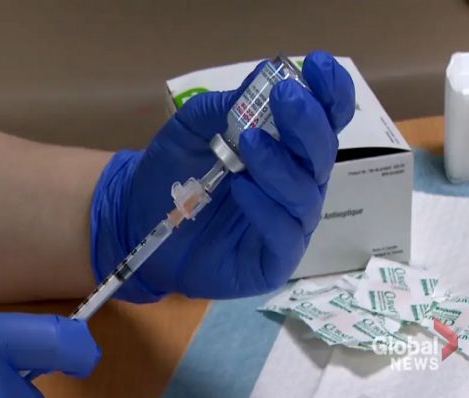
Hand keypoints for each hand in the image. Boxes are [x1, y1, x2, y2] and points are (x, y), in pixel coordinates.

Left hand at [91, 51, 354, 300]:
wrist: (138, 221)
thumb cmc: (172, 173)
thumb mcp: (193, 129)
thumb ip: (227, 107)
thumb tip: (267, 74)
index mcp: (284, 150)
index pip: (323, 122)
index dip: (329, 95)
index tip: (319, 66)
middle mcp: (295, 184)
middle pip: (321, 155)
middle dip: (308, 124)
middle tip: (286, 97)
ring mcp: (287, 224)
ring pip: (305, 195)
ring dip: (281, 166)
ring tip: (249, 143)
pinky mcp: (272, 260)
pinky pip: (283, 235)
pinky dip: (266, 209)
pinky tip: (241, 188)